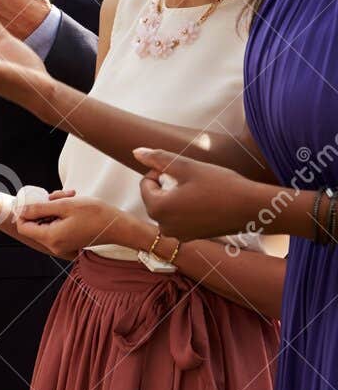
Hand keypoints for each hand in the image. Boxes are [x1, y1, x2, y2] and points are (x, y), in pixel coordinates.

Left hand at [13, 194, 145, 259]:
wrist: (118, 226)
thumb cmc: (95, 214)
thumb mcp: (65, 206)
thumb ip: (39, 208)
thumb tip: (20, 210)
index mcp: (51, 237)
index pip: (23, 226)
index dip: (24, 212)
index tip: (34, 199)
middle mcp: (54, 245)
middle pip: (35, 224)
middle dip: (43, 206)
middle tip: (57, 194)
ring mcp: (61, 245)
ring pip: (46, 222)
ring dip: (53, 207)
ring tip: (68, 196)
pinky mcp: (68, 241)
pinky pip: (56, 226)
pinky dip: (61, 214)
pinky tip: (72, 203)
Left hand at [134, 147, 268, 241]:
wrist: (253, 208)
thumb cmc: (221, 185)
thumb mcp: (187, 166)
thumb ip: (159, 159)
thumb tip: (136, 151)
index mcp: (158, 209)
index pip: (145, 184)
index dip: (161, 172)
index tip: (182, 170)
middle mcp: (164, 227)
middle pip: (155, 198)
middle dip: (167, 186)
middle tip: (192, 179)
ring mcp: (179, 235)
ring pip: (168, 208)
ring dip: (176, 197)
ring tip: (199, 190)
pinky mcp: (192, 237)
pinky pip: (180, 219)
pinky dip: (186, 208)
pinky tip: (206, 202)